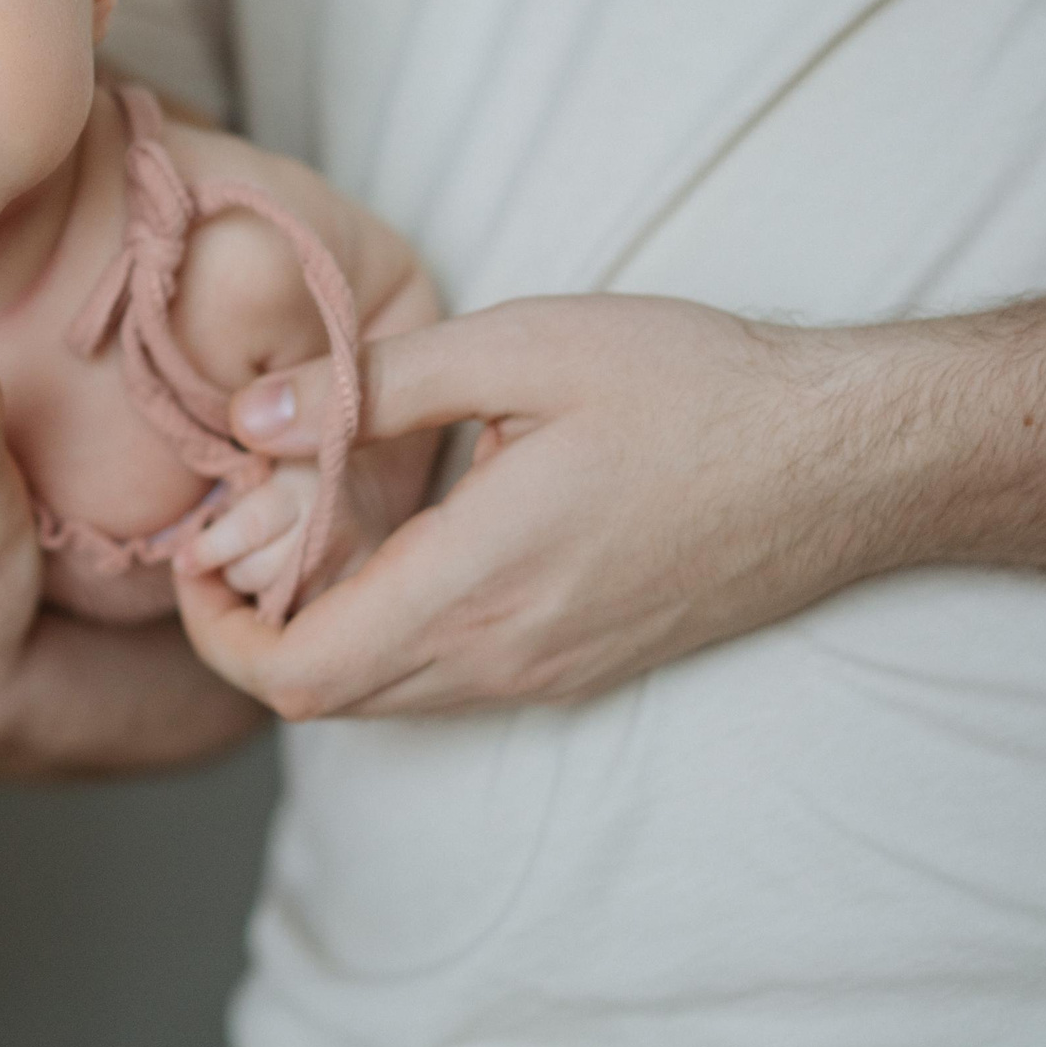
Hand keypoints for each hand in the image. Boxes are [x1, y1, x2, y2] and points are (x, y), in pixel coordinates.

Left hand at [182, 294, 885, 715]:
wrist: (850, 461)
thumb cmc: (697, 390)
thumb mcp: (526, 348)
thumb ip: (375, 389)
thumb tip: (252, 425)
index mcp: (479, 585)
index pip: (296, 674)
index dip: (213, 630)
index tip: (195, 551)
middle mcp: (504, 657)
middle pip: (323, 698)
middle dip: (249, 628)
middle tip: (237, 530)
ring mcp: (545, 675)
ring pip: (381, 696)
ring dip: (317, 632)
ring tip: (309, 526)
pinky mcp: (576, 669)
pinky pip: (442, 681)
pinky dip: (384, 633)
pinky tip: (396, 545)